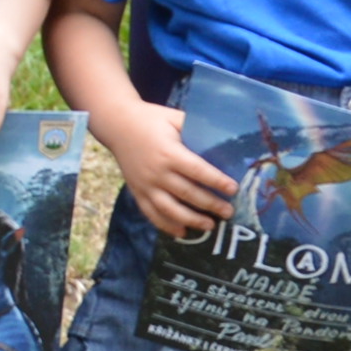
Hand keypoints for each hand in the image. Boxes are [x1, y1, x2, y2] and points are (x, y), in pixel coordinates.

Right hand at [108, 99, 235, 242]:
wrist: (116, 124)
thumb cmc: (150, 119)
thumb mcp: (173, 118)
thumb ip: (195, 128)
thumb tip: (223, 137)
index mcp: (169, 152)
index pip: (197, 170)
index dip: (216, 181)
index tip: (233, 189)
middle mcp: (157, 172)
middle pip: (187, 193)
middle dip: (210, 204)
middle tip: (229, 212)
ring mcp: (145, 184)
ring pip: (170, 209)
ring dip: (191, 220)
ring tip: (210, 226)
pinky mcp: (137, 191)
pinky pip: (151, 213)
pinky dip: (166, 225)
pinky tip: (182, 232)